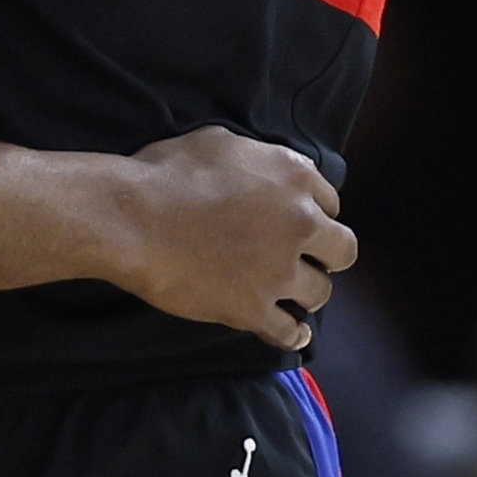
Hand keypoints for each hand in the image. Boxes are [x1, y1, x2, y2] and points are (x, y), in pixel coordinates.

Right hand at [102, 127, 356, 350]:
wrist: (134, 218)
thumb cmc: (168, 172)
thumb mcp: (223, 143)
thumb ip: (261, 160)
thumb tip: (271, 172)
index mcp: (293, 177)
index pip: (331, 202)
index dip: (314, 213)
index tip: (299, 222)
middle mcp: (299, 223)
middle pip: (342, 250)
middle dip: (326, 254)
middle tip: (304, 257)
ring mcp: (279, 271)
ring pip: (321, 292)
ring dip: (307, 291)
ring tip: (291, 292)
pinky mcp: (254, 309)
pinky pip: (289, 332)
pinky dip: (293, 333)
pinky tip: (292, 330)